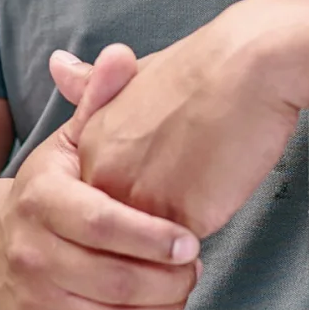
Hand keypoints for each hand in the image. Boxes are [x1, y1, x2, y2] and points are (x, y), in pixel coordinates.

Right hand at [0, 46, 200, 309]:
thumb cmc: (45, 190)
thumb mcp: (69, 142)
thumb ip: (98, 101)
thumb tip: (119, 54)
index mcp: (40, 200)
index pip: (101, 224)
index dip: (152, 236)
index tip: (190, 240)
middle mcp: (28, 254)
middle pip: (113, 279)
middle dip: (169, 279)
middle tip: (195, 267)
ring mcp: (31, 301)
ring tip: (181, 288)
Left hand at [65, 0, 307, 237]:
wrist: (252, 63)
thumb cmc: (206, 64)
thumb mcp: (137, 73)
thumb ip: (96, 88)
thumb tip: (57, 64)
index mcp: (93, 148)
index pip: (105, 200)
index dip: (143, 187)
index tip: (168, 160)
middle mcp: (108, 179)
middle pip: (125, 228)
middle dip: (155, 218)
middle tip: (191, 168)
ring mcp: (142, 202)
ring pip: (154, 246)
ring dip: (178, 230)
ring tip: (207, 177)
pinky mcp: (181, 219)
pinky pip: (189, 246)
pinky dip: (208, 226)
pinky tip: (222, 185)